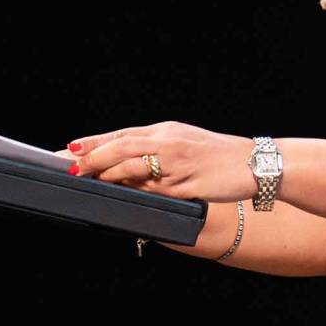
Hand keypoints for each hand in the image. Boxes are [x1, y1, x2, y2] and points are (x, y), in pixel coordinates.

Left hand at [66, 121, 260, 203]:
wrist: (256, 163)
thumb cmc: (219, 156)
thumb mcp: (185, 143)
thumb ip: (155, 151)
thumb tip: (122, 163)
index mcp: (167, 131)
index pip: (123, 134)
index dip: (95, 142)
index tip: (70, 148)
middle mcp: (170, 143)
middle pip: (123, 146)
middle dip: (93, 156)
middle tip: (70, 165)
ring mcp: (179, 164)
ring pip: (135, 166)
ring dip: (108, 173)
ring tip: (87, 178)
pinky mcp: (188, 185)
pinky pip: (156, 189)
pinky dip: (135, 190)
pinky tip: (121, 194)